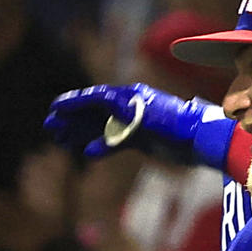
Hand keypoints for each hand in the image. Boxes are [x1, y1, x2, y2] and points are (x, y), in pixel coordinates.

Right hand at [43, 84, 233, 168]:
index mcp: (130, 96)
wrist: (202, 140)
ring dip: (81, 132)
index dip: (74, 102)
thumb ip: (120, 109)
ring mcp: (136, 123)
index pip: (96, 97)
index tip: (54, 108)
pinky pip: (117, 141)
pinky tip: (89, 153)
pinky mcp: (143, 139)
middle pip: (95, 111)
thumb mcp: (145, 115)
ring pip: (102, 126)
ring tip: (61, 140)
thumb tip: (96, 101)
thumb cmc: (176, 124)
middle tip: (49, 127)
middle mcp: (130, 107)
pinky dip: (103, 146)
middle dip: (71, 119)